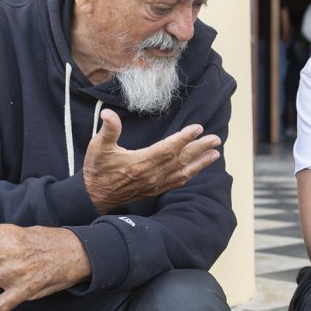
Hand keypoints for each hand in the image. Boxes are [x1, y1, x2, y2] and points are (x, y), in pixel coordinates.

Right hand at [83, 108, 221, 212]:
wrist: (94, 197)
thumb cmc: (97, 170)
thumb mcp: (98, 147)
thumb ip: (108, 130)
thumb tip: (108, 114)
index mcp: (141, 163)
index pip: (168, 148)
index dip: (184, 138)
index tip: (198, 128)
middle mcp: (152, 175)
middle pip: (181, 160)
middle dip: (200, 148)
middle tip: (216, 139)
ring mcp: (155, 184)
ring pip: (183, 172)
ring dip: (200, 163)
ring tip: (215, 153)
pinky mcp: (154, 190)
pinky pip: (177, 182)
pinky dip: (190, 174)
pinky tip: (198, 169)